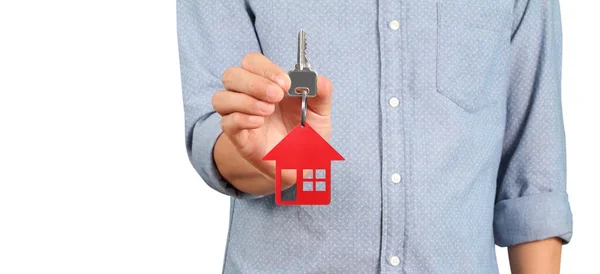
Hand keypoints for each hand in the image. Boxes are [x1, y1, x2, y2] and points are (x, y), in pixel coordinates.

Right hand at [212, 52, 333, 187]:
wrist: (303, 165)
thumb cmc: (307, 135)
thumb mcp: (321, 113)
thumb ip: (322, 94)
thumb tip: (319, 79)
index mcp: (268, 84)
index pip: (251, 62)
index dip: (265, 68)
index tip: (286, 84)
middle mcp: (250, 97)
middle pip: (231, 75)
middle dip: (254, 82)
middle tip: (277, 96)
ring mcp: (241, 117)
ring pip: (221, 98)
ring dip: (245, 101)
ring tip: (269, 111)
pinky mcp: (239, 138)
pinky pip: (227, 123)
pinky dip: (242, 119)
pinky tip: (260, 123)